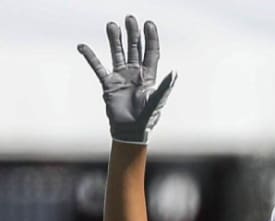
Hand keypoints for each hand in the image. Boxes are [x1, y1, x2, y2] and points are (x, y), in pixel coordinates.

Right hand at [78, 15, 176, 143]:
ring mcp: (121, 77)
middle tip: (130, 18)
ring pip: (118, 54)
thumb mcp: (157, 101)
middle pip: (135, 49)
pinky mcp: (108, 84)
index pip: (151, 52)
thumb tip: (174, 72)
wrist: (130, 131)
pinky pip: (98, 67)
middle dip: (133, 34)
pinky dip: (91, 57)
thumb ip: (164, 86)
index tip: (149, 24)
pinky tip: (83, 46)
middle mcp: (135, 73)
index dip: (151, 38)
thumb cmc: (147, 118)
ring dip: (115, 40)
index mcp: (149, 76)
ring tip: (111, 25)